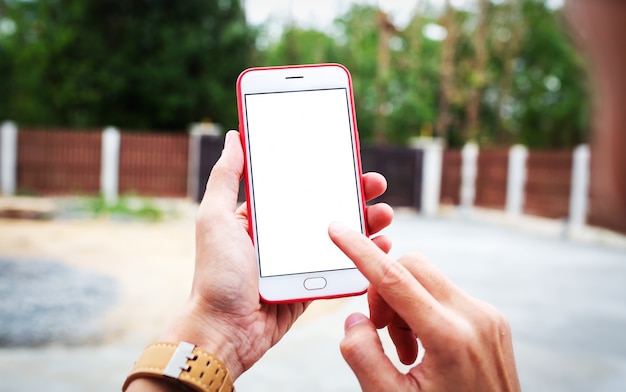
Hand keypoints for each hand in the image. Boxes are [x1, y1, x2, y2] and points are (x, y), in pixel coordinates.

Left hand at [145, 130, 392, 382]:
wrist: (225, 331)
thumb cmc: (216, 274)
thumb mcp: (215, 218)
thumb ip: (226, 178)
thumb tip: (235, 137)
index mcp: (261, 217)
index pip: (299, 186)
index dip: (325, 172)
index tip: (348, 160)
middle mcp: (282, 236)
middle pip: (325, 208)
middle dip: (354, 194)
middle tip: (376, 185)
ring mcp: (298, 262)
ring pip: (339, 236)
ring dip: (365, 223)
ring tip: (385, 215)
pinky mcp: (310, 286)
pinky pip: (341, 266)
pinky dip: (363, 256)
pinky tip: (381, 246)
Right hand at [328, 223, 519, 391]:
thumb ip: (363, 356)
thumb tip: (356, 319)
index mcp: (450, 337)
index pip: (394, 278)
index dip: (360, 251)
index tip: (338, 229)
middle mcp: (475, 317)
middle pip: (412, 267)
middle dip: (384, 290)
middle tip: (379, 331)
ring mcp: (488, 316)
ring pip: (428, 280)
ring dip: (404, 304)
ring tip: (406, 351)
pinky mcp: (492, 319)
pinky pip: (445, 295)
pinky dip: (423, 311)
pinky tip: (425, 349)